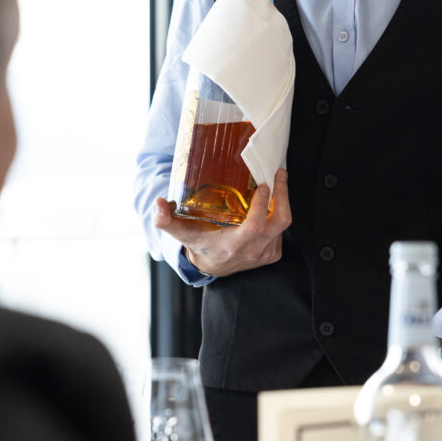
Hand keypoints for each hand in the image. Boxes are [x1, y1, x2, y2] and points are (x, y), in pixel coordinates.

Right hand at [154, 168, 291, 277]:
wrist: (212, 266)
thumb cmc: (199, 244)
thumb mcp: (181, 233)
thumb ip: (166, 220)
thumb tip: (158, 204)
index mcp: (235, 244)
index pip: (256, 225)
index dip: (262, 205)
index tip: (264, 184)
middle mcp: (254, 251)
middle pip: (280, 221)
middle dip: (283, 195)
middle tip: (279, 173)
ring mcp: (265, 253)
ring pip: (284, 224)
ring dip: (283, 202)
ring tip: (277, 181)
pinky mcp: (273, 253)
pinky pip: (282, 231)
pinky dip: (279, 214)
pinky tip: (272, 202)